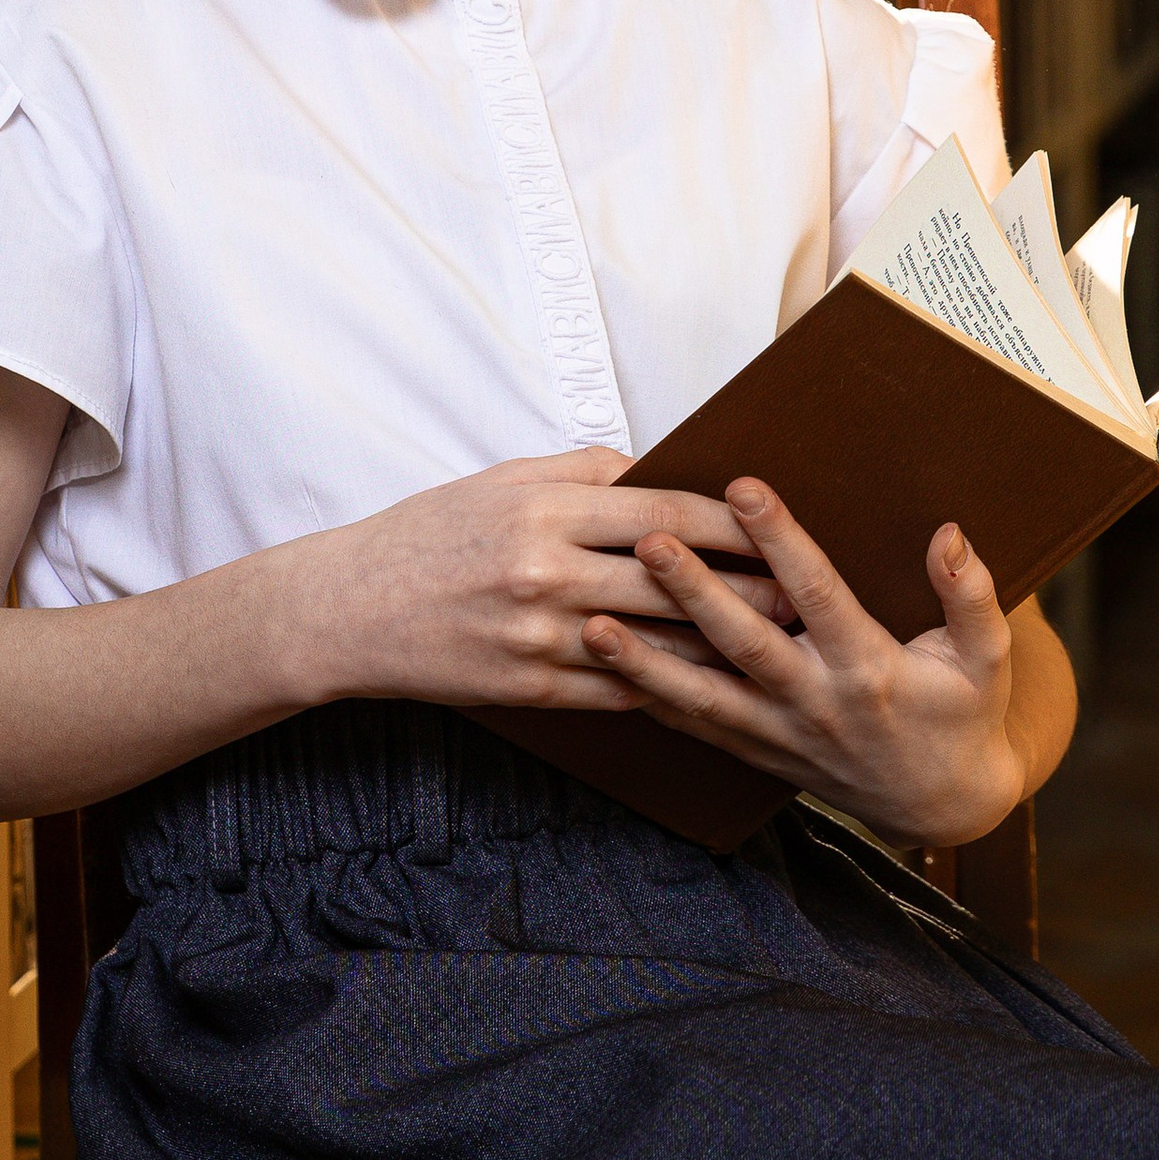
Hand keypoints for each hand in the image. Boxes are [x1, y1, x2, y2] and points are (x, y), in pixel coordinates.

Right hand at [320, 452, 771, 714]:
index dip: (732, 521)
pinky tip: (711, 687)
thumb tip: (660, 471)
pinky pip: (620, 688)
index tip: (778, 523)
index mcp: (544, 508)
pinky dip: (670, 686)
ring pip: (656, 644)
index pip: (665, 513)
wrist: (352, 608)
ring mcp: (539, 636)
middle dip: (748, 590)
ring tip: (778, 647)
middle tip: (806, 595)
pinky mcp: (531, 687)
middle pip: (674, 582)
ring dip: (722, 646)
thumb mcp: (504, 480)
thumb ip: (585, 472)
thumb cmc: (432, 533)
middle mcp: (546, 572)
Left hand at [582, 481, 1031, 846]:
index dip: (782, 541)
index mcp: (870, 669)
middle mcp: (817, 704)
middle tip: (647, 542)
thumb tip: (949, 534)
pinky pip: (697, 730)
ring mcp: (781, 736)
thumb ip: (971, 596)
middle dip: (693, 592)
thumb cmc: (965, 716)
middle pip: (745, 643)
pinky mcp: (759, 754)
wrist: (943, 804)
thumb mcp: (987, 658)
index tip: (745, 488)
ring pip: (704, 696)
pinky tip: (605, 672)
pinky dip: (650, 701)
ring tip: (592, 623)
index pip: (819, 594)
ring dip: (646, 660)